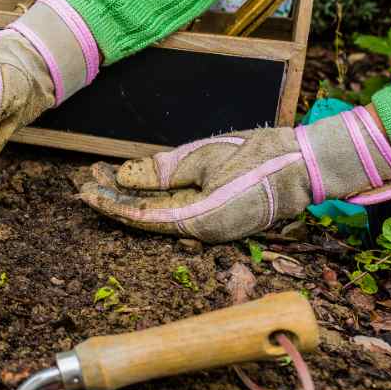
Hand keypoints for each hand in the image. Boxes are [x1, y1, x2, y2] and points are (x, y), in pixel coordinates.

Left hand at [78, 106, 390, 242]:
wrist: (306, 165)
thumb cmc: (259, 158)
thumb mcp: (203, 158)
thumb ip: (160, 171)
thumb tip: (122, 179)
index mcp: (195, 223)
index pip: (138, 217)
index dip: (108, 204)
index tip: (84, 190)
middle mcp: (199, 232)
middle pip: (144, 216)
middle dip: (114, 197)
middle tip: (87, 177)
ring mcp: (209, 226)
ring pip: (158, 212)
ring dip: (131, 194)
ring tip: (103, 173)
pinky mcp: (217, 216)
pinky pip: (177, 208)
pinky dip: (154, 194)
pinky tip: (136, 179)